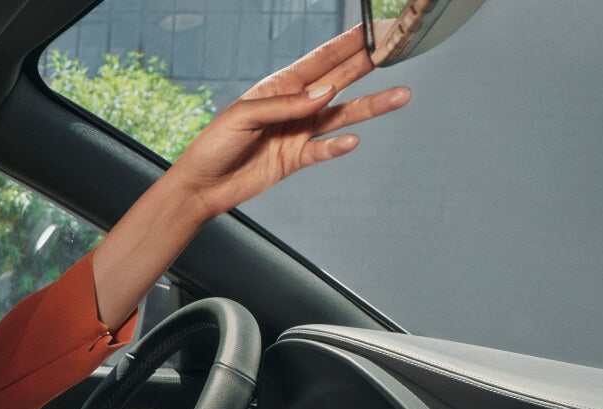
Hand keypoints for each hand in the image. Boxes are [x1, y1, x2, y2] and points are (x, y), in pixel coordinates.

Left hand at [160, 24, 412, 218]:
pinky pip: (323, 149)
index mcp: (281, 86)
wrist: (201, 186)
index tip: (373, 29)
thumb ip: (284, 104)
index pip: (322, 60)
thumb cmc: (215, 144)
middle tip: (398, 49)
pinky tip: (354, 140)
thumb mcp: (243, 116)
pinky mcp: (297, 158)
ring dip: (372, 106)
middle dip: (369, 64)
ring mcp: (299, 132)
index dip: (348, 44)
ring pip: (343, 114)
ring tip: (401, 95)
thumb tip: (325, 92)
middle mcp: (295, 106)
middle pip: (340, 80)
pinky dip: (338, 146)